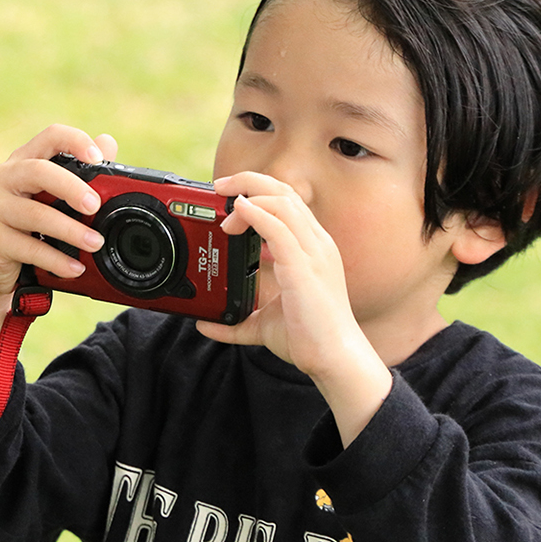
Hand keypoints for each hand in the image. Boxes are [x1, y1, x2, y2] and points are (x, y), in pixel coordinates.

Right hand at [0, 124, 118, 304]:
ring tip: (95, 244)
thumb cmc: (25, 227)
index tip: (98, 159)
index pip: (50, 136)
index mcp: (24, 161)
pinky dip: (56, 259)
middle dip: (71, 187)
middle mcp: (4, 178)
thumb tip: (108, 142)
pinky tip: (74, 268)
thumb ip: (80, 172)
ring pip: (35, 214)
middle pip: (38, 170)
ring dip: (71, 230)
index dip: (76, 141)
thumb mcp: (51, 199)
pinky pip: (29, 248)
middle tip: (95, 206)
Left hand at [197, 170, 390, 443]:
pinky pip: (281, 230)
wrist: (334, 358)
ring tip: (226, 211)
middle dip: (249, 183)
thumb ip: (236, 321)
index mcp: (312, 249)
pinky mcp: (305, 269)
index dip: (257, 192)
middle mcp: (316, 244)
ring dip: (249, 198)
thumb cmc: (308, 337)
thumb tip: (206, 324)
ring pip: (283, 203)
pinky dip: (258, 215)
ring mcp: (314, 254)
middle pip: (284, 192)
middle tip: (218, 189)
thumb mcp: (263, 324)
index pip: (287, 202)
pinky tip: (240, 211)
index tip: (229, 199)